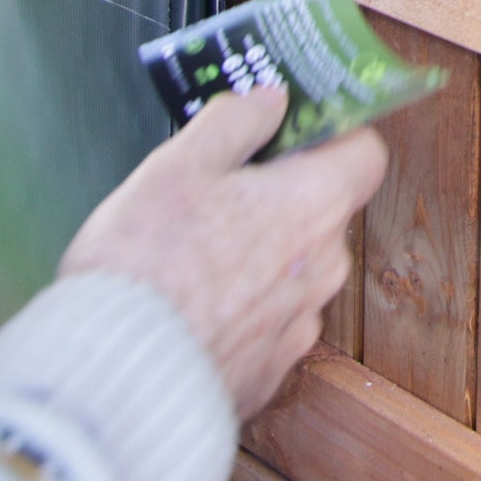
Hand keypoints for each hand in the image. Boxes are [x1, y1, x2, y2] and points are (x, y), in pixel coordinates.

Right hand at [59, 89, 388, 417]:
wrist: (116, 378)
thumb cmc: (147, 264)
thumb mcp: (178, 166)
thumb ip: (234, 123)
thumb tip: (270, 103)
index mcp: (314, 205)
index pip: (365, 155)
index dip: (331, 138)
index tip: (289, 134)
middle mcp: (324, 268)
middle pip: (321, 215)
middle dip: (279, 201)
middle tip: (216, 196)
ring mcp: (299, 326)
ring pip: (293, 273)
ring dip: (258, 261)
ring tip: (189, 260)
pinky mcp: (269, 374)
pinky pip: (266, 327)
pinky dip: (238, 315)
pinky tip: (188, 311)